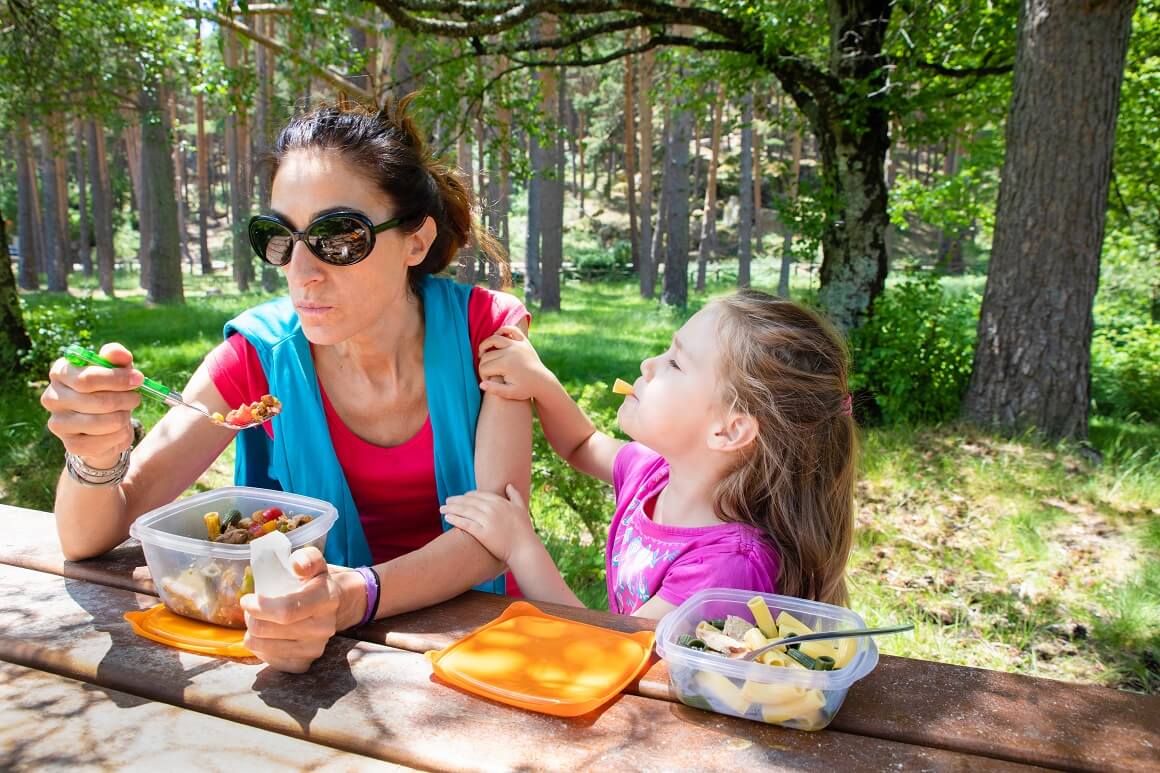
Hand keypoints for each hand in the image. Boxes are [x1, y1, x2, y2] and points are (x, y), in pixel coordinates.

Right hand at [41, 342, 142, 468]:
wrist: (105, 423)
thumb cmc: (109, 389)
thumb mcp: (115, 369)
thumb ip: (117, 357)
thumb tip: (122, 354)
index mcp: (60, 373)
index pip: (87, 378)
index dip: (117, 379)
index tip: (138, 379)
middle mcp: (52, 397)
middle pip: (98, 401)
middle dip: (125, 399)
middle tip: (135, 398)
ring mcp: (58, 423)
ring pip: (102, 422)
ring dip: (123, 417)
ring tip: (125, 412)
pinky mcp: (70, 444)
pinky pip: (104, 440)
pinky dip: (119, 434)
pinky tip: (118, 429)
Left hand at [241, 546, 357, 672]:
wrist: (334, 607)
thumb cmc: (315, 582)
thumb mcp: (314, 563)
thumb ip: (306, 559)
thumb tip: (297, 566)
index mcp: (326, 599)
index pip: (287, 610)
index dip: (260, 607)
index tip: (247, 600)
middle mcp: (324, 627)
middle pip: (269, 630)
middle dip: (250, 618)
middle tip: (250, 609)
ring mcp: (315, 649)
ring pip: (264, 646)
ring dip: (252, 633)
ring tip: (258, 621)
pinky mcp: (304, 664)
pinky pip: (269, 660)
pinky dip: (261, 648)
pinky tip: (267, 636)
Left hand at [440, 484, 536, 565]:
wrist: (524, 549)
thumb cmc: (524, 530)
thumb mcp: (521, 508)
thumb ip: (515, 495)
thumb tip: (509, 485)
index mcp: (500, 502)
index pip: (479, 495)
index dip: (467, 495)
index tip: (460, 497)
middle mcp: (492, 508)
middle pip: (469, 501)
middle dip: (456, 500)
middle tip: (446, 501)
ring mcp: (487, 520)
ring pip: (465, 511)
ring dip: (451, 508)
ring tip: (442, 508)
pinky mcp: (482, 533)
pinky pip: (465, 523)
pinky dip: (455, 519)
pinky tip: (447, 517)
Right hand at [477, 326, 551, 400]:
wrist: (543, 382)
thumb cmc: (525, 389)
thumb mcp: (510, 393)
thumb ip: (494, 390)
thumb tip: (481, 384)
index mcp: (505, 365)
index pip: (484, 367)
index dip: (482, 374)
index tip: (486, 380)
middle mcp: (510, 352)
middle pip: (487, 354)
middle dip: (483, 363)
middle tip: (485, 370)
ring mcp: (517, 344)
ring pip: (494, 339)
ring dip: (485, 345)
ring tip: (483, 353)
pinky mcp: (523, 341)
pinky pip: (511, 329)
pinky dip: (502, 330)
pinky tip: (497, 338)